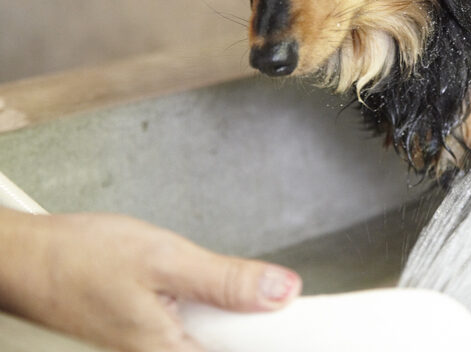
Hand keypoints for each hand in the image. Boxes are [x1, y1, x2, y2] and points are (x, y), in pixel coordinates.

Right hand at [0, 208, 300, 351]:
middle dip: (263, 325)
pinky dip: (219, 311)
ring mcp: (161, 350)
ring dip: (242, 317)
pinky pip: (203, 331)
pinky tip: (221, 296)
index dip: (286, 338)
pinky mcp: (156, 336)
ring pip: (221, 339)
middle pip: (237, 349)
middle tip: (282, 294)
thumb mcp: (164, 260)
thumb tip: (280, 291)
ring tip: (259, 294)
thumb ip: (226, 281)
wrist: (27, 260)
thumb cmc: (78, 260)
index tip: (310, 318)